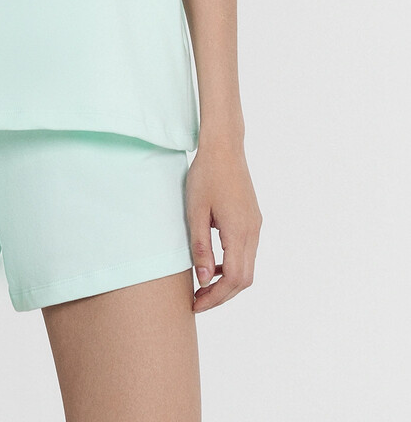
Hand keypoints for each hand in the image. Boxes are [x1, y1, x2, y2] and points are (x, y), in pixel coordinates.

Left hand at [185, 143, 261, 312]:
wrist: (224, 147)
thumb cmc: (206, 175)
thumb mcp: (195, 211)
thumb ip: (201, 247)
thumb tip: (203, 280)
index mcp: (239, 231)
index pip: (233, 279)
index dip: (215, 297)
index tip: (195, 304)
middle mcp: (253, 232)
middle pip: (244, 279)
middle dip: (221, 295)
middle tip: (197, 301)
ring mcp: (255, 226)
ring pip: (247, 267)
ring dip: (227, 282)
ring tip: (202, 286)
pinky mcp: (253, 220)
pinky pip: (246, 252)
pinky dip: (232, 265)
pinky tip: (213, 264)